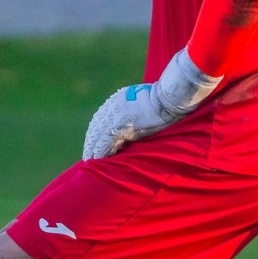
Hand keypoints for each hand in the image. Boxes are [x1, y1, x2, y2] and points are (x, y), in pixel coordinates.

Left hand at [82, 49, 221, 159]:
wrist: (169, 97)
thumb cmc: (164, 102)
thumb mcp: (143, 104)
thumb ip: (133, 113)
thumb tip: (132, 127)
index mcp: (117, 100)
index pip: (101, 119)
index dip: (96, 133)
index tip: (93, 144)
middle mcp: (112, 106)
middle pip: (95, 127)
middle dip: (91, 143)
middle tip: (88, 157)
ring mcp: (115, 114)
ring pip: (97, 135)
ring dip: (92, 149)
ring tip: (90, 161)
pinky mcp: (121, 124)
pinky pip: (105, 140)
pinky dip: (100, 151)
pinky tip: (97, 159)